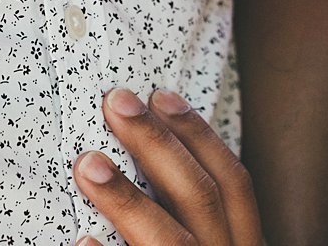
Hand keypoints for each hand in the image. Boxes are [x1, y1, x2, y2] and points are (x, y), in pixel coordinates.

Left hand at [74, 89, 265, 245]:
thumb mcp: (216, 243)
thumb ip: (196, 213)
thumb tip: (152, 151)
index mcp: (243, 243)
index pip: (233, 182)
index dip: (199, 135)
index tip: (160, 95)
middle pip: (201, 197)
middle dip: (157, 145)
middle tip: (115, 103)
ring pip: (171, 240)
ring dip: (128, 199)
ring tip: (88, 165)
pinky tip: (84, 238)